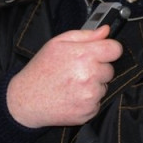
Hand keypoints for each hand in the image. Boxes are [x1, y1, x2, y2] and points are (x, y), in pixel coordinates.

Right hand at [6, 25, 122, 127]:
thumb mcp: (58, 43)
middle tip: (78, 70)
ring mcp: (89, 96)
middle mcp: (89, 76)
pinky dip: (88, 100)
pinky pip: (98, 102)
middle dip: (98, 68)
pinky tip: (72, 96)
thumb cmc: (42, 69)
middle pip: (110, 69)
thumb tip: (106, 30)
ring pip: (104, 87)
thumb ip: (85, 35)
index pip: (115, 49)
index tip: (103, 52)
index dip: (109, 49)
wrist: (26, 99)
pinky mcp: (88, 112)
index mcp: (84, 55)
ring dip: (93, 85)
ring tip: (73, 84)